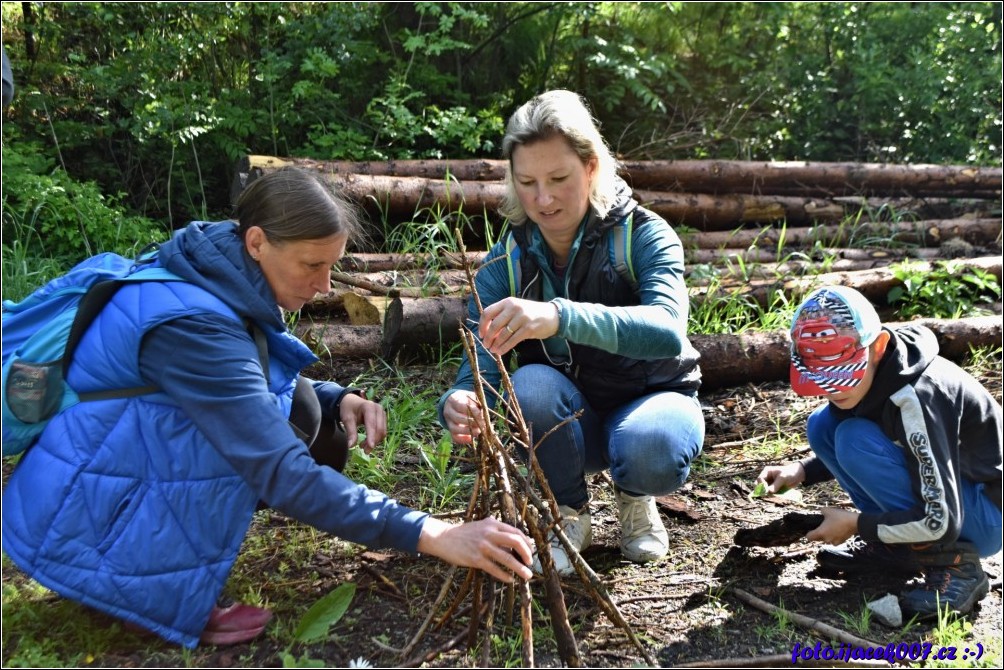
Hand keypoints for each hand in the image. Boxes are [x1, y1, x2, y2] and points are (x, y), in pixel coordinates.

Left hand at [338, 392, 385, 452]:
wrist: (351, 402)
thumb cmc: (348, 409)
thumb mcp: (347, 419)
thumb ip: (350, 432)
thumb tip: (351, 446)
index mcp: (369, 407)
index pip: (372, 424)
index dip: (371, 436)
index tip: (370, 447)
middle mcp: (379, 409)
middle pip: (379, 429)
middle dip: (373, 441)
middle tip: (364, 451)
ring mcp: (382, 413)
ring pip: (382, 431)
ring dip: (375, 441)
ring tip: (363, 446)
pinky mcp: (383, 418)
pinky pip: (382, 431)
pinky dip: (376, 438)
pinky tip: (367, 442)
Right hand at [417, 517, 533, 582]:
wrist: (443, 538)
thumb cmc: (464, 533)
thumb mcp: (482, 527)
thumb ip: (496, 532)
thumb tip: (513, 546)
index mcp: (492, 524)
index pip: (516, 532)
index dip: (526, 543)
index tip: (530, 552)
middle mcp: (489, 533)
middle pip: (515, 542)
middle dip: (526, 554)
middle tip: (530, 563)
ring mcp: (483, 546)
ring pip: (507, 558)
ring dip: (519, 568)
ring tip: (527, 576)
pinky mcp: (476, 559)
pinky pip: (494, 568)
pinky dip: (504, 575)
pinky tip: (510, 579)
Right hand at [443, 390, 483, 444]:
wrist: (458, 402)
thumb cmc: (467, 399)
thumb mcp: (471, 397)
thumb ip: (476, 404)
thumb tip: (482, 414)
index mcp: (453, 400)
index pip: (460, 406)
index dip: (471, 410)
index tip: (481, 414)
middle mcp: (448, 411)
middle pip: (457, 418)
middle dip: (472, 422)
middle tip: (483, 423)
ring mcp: (448, 421)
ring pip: (455, 429)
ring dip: (468, 431)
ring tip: (479, 431)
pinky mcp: (451, 430)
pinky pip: (455, 437)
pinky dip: (464, 439)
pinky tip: (473, 438)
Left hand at [479, 297, 559, 355]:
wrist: (553, 316)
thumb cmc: (531, 313)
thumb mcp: (516, 310)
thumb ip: (503, 317)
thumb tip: (488, 333)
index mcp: (508, 302)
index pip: (488, 312)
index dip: (482, 325)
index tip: (481, 334)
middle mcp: (514, 308)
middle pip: (494, 325)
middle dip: (488, 337)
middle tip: (486, 345)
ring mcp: (522, 318)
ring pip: (503, 334)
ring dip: (496, 344)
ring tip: (493, 350)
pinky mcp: (528, 329)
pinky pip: (512, 340)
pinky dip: (504, 347)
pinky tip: (500, 352)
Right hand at [755, 462, 805, 493]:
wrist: (797, 476)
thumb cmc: (789, 473)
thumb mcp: (782, 478)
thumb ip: (775, 485)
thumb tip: (769, 492)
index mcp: (767, 472)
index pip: (760, 479)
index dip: (761, 485)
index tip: (766, 490)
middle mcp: (766, 478)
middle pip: (759, 485)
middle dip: (761, 490)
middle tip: (765, 495)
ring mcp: (770, 483)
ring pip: (764, 490)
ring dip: (766, 494)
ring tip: (771, 496)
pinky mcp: (773, 488)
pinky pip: (770, 493)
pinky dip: (771, 495)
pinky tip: (775, 497)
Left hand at [806, 507, 858, 544]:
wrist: (855, 523)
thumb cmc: (839, 516)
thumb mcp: (828, 510)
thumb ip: (821, 511)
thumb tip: (821, 511)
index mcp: (820, 533)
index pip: (809, 537)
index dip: (809, 533)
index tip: (812, 529)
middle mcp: (826, 539)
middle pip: (818, 539)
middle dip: (819, 533)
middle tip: (823, 526)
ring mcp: (834, 542)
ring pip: (826, 539)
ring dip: (827, 535)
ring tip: (831, 527)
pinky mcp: (841, 542)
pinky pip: (834, 540)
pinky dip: (834, 536)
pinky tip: (838, 529)